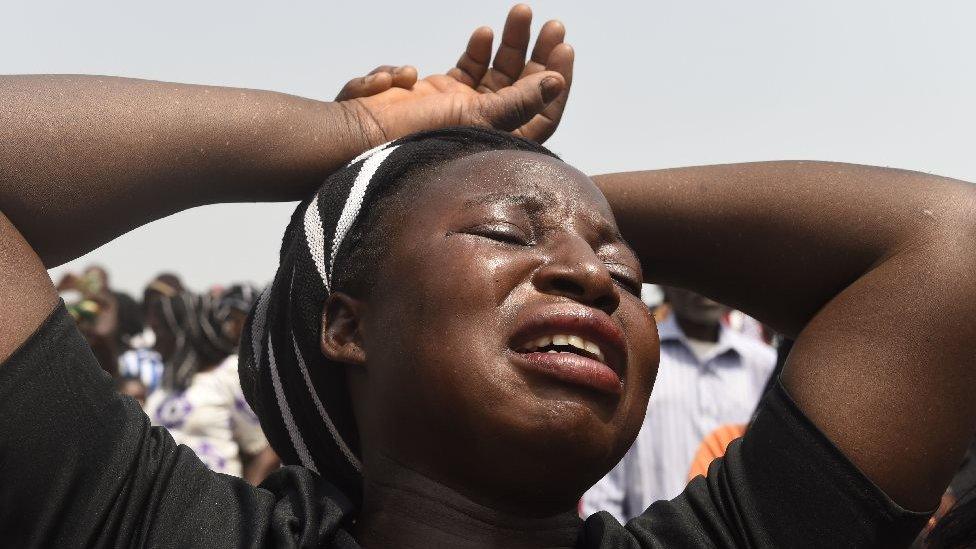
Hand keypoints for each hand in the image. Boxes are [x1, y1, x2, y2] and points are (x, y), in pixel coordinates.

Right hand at [336, 4, 573, 144]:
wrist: (359, 131)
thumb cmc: (415, 134)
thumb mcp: (475, 115)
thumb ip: (518, 101)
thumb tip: (557, 82)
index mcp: (498, 140)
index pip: (542, 111)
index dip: (557, 79)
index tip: (564, 47)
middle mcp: (485, 126)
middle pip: (522, 86)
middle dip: (536, 52)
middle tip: (552, 23)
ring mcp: (463, 109)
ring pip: (497, 70)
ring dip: (510, 42)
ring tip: (520, 11)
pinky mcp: (441, 93)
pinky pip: (469, 66)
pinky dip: (478, 50)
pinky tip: (482, 34)